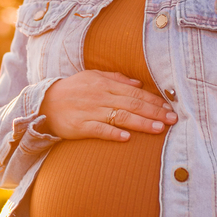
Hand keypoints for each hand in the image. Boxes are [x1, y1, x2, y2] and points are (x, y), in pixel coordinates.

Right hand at [39, 70, 176, 141]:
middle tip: (172, 120)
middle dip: (154, 112)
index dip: (153, 100)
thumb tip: (139, 83)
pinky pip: (99, 130)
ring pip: (120, 117)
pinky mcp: (80, 126)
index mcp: (104, 84)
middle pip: (132, 104)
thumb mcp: (92, 77)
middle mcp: (100, 96)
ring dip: (141, 123)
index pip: (135, 93)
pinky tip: (127, 139)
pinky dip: (113, 134)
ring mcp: (90, 111)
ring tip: (158, 129)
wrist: (44, 102)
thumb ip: (116, 79)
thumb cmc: (72, 90)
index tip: (170, 108)